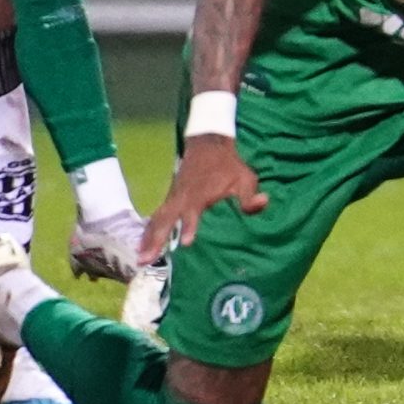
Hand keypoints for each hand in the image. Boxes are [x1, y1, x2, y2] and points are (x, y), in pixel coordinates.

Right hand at [141, 134, 266, 260]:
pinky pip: (156, 216)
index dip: (189, 226)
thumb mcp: (244, 177)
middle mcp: (182, 198)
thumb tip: (263, 202)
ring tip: (140, 259)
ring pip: (157, 220)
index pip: (193, 212)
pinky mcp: (169, 198)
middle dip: (156, 239)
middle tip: (146, 260)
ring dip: (148, 239)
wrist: (208, 143)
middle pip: (166, 220)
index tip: (185, 242)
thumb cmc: (228, 164)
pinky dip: (148, 230)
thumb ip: (250, 195)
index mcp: (200, 195)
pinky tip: (141, 245)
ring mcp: (173, 197)